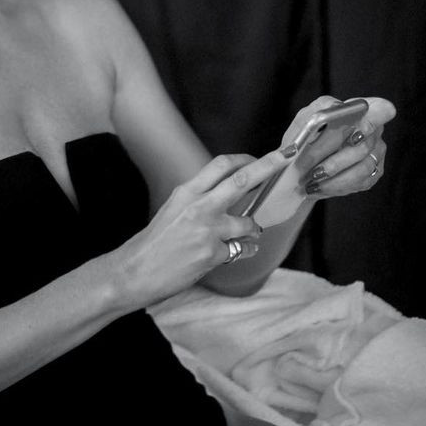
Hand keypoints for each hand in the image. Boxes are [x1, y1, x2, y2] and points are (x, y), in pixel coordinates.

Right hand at [114, 149, 288, 307]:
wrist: (137, 270)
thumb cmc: (156, 241)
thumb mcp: (174, 208)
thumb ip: (200, 198)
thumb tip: (228, 192)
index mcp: (187, 192)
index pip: (221, 165)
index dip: (246, 158)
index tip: (263, 156)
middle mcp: (199, 207)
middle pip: (242, 180)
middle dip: (269, 165)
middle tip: (288, 156)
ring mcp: (207, 231)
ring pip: (248, 222)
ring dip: (252, 228)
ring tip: (248, 233)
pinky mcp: (212, 255)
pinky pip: (242, 250)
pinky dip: (245, 250)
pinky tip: (238, 252)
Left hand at [295, 95, 395, 199]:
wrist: (301, 165)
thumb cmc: (305, 139)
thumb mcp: (306, 118)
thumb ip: (321, 108)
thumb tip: (335, 108)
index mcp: (362, 111)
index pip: (381, 110)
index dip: (371, 122)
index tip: (353, 135)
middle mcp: (374, 131)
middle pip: (364, 146)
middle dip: (336, 160)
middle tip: (315, 169)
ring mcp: (376, 153)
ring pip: (362, 168)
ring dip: (335, 176)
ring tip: (314, 179)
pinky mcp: (374, 173)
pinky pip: (361, 182)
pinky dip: (337, 186)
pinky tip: (320, 186)